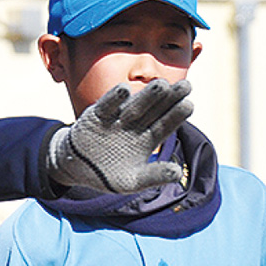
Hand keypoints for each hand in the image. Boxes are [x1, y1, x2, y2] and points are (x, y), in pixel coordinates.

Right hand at [46, 80, 191, 193]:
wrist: (76, 167)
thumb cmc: (107, 174)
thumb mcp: (132, 181)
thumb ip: (154, 176)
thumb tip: (178, 172)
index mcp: (147, 139)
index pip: (165, 125)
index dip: (176, 115)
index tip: (189, 105)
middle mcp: (135, 125)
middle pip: (155, 110)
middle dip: (169, 98)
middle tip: (186, 85)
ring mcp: (117, 118)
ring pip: (134, 105)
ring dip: (147, 95)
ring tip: (161, 84)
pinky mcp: (97, 116)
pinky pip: (106, 106)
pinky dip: (114, 99)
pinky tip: (124, 90)